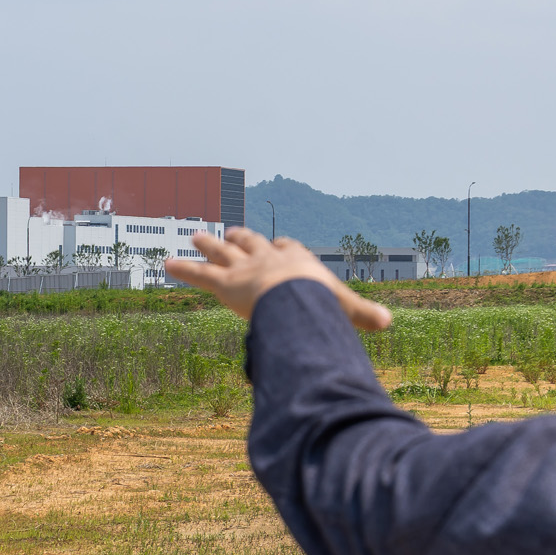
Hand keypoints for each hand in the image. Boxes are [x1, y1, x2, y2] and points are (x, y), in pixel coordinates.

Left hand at [164, 229, 392, 330]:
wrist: (293, 296)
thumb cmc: (321, 302)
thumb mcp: (345, 308)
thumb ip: (363, 315)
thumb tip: (390, 323)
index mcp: (296, 261)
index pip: (288, 249)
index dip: (283, 248)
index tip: (280, 245)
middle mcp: (267, 259)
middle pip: (252, 243)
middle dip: (241, 237)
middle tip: (232, 232)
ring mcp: (243, 268)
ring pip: (222, 252)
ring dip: (208, 244)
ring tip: (196, 235)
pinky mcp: (223, 283)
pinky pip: (198, 274)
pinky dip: (182, 269)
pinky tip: (166, 263)